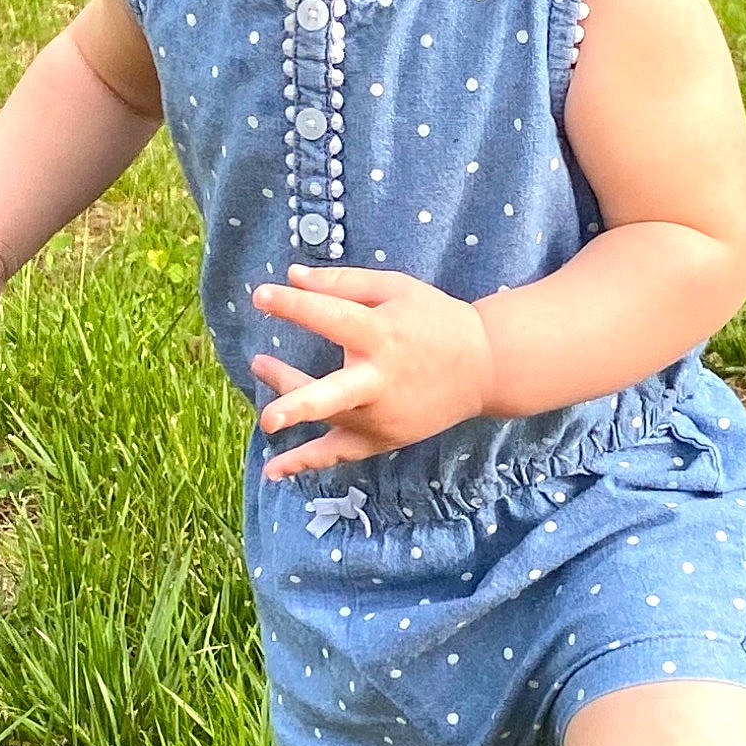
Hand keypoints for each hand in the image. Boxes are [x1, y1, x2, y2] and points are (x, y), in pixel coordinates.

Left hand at [250, 263, 493, 477]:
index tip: (260, 296)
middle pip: (333, 395)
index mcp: (383, 335)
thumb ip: (344, 282)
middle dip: (298, 403)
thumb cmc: (436, 319)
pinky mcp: (382, 438)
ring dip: (288, 406)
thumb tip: (293, 276)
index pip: (332, 318)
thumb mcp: (395, 288)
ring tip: (262, 376)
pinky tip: (271, 470)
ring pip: (326, 418)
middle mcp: (379, 380)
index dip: (296, 306)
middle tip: (267, 408)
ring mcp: (381, 416)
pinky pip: (338, 454)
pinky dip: (305, 462)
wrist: (484, 367)